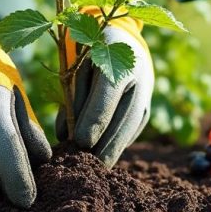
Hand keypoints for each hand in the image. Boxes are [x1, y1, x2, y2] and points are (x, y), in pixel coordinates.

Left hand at [57, 22, 153, 165]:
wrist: (123, 42)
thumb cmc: (92, 54)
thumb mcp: (78, 68)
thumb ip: (72, 98)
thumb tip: (64, 135)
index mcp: (118, 61)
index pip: (106, 96)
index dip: (94, 121)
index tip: (81, 142)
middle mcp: (139, 80)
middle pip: (122, 120)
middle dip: (104, 146)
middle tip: (86, 167)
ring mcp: (145, 97)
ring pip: (128, 131)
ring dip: (110, 151)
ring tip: (91, 169)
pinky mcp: (145, 112)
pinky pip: (130, 134)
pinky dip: (115, 146)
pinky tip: (101, 157)